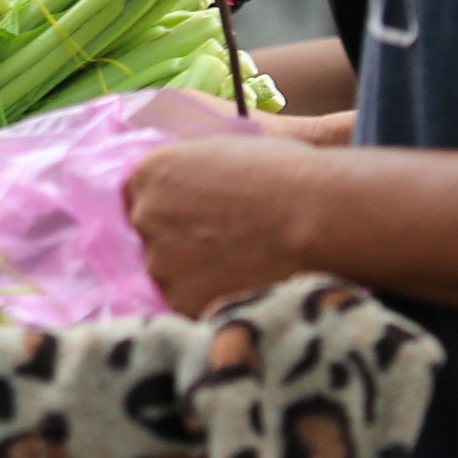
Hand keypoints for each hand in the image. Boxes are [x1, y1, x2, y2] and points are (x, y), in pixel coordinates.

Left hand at [124, 136, 322, 314]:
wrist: (318, 216)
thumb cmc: (285, 173)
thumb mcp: (222, 154)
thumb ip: (190, 175)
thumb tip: (188, 191)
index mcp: (150, 172)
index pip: (139, 196)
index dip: (169, 209)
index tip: (194, 217)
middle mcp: (144, 217)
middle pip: (149, 235)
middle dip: (178, 241)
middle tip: (223, 243)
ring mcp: (160, 263)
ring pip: (169, 273)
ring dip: (194, 273)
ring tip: (240, 265)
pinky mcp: (182, 302)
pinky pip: (190, 303)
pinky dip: (210, 299)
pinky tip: (242, 285)